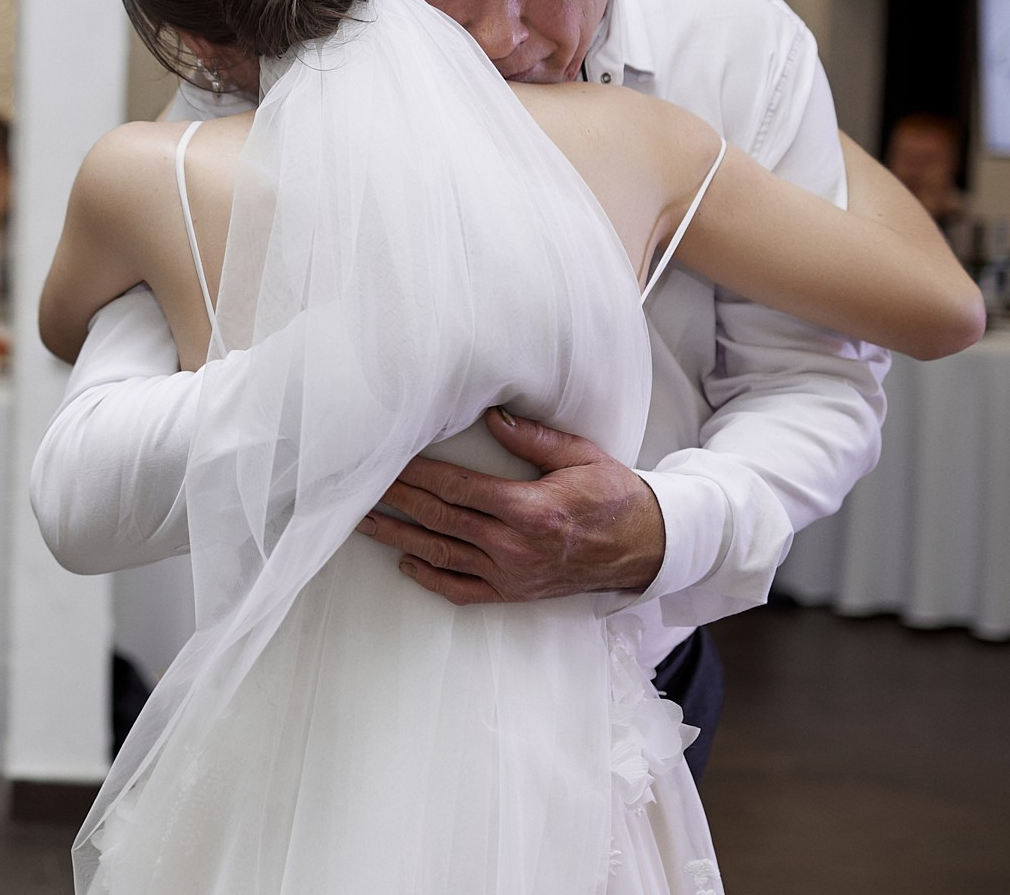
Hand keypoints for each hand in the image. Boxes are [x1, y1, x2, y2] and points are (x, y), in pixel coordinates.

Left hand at [356, 407, 666, 605]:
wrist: (646, 548)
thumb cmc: (615, 496)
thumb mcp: (581, 456)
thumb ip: (534, 438)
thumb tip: (493, 415)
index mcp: (530, 509)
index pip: (458, 488)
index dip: (419, 474)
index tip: (391, 460)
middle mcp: (516, 546)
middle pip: (441, 519)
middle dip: (399, 500)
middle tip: (364, 486)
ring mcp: (513, 574)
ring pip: (442, 555)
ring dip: (399, 538)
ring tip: (365, 523)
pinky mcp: (515, 593)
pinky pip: (463, 591)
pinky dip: (431, 578)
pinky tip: (407, 562)